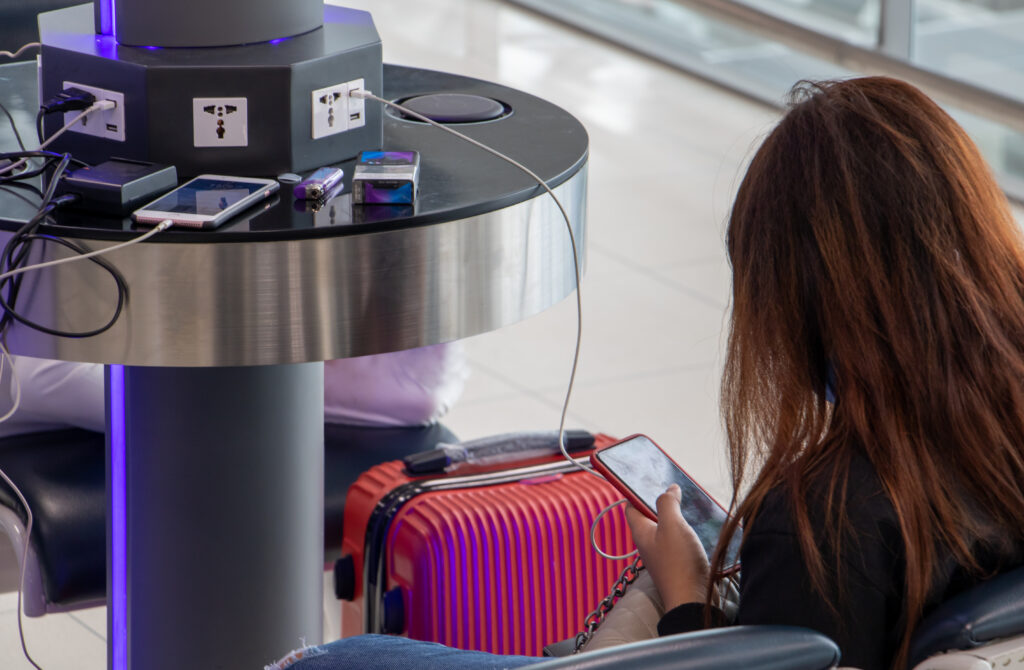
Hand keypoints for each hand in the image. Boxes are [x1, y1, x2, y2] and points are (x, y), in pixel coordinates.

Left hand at [625, 484, 709, 610]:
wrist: (693, 601)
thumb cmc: (678, 564)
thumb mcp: (672, 525)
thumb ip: (667, 504)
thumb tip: (668, 489)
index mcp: (641, 532)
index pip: (631, 506)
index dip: (636, 491)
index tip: (649, 478)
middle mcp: (649, 543)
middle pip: (651, 515)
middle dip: (662, 501)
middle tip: (676, 489)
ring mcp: (664, 554)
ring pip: (667, 528)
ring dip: (678, 516)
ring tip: (691, 504)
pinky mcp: (679, 563)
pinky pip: (680, 541)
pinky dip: (688, 531)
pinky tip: (700, 526)